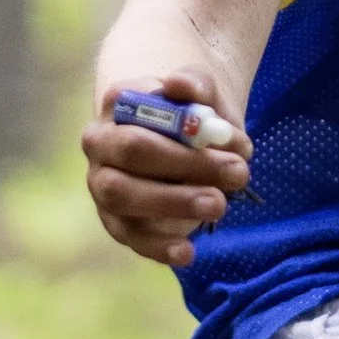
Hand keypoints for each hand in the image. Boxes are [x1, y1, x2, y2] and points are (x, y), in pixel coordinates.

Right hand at [81, 70, 249, 270]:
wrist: (184, 146)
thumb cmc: (193, 118)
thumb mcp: (204, 95)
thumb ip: (197, 86)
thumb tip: (181, 86)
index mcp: (120, 102)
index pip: (138, 106)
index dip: (179, 120)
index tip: (219, 129)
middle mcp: (101, 142)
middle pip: (133, 151)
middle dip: (186, 163)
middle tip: (237, 172)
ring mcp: (103, 183)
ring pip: (124, 195)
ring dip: (174, 203)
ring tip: (219, 205)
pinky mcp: (116, 220)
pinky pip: (130, 236)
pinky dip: (158, 247)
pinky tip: (188, 252)